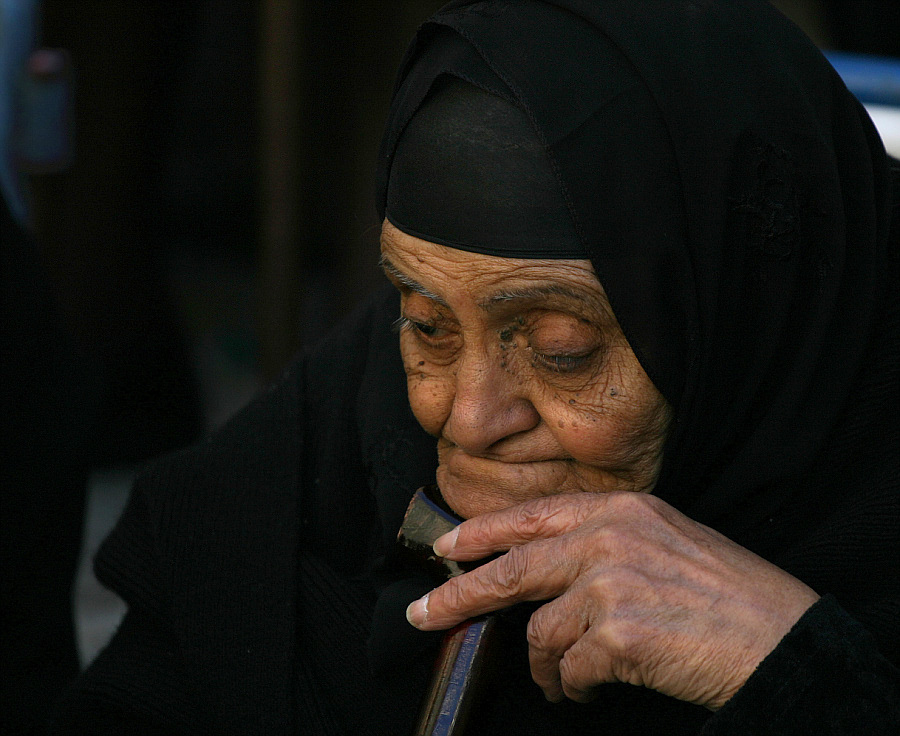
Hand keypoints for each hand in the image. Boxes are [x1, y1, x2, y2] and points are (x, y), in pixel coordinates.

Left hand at [405, 492, 818, 709]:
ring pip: (541, 632)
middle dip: (460, 594)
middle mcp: (610, 538)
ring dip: (546, 666)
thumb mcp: (665, 541)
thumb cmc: (728, 596)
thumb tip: (545, 573)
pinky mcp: (618, 634)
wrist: (783, 640)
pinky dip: (574, 686)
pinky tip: (590, 689)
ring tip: (563, 682)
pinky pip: (570, 668)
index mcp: (620, 509)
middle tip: (423, 614)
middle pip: (513, 568)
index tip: (447, 546)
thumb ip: (603, 544)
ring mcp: (611, 583)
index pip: (532, 516)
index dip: (482, 533)